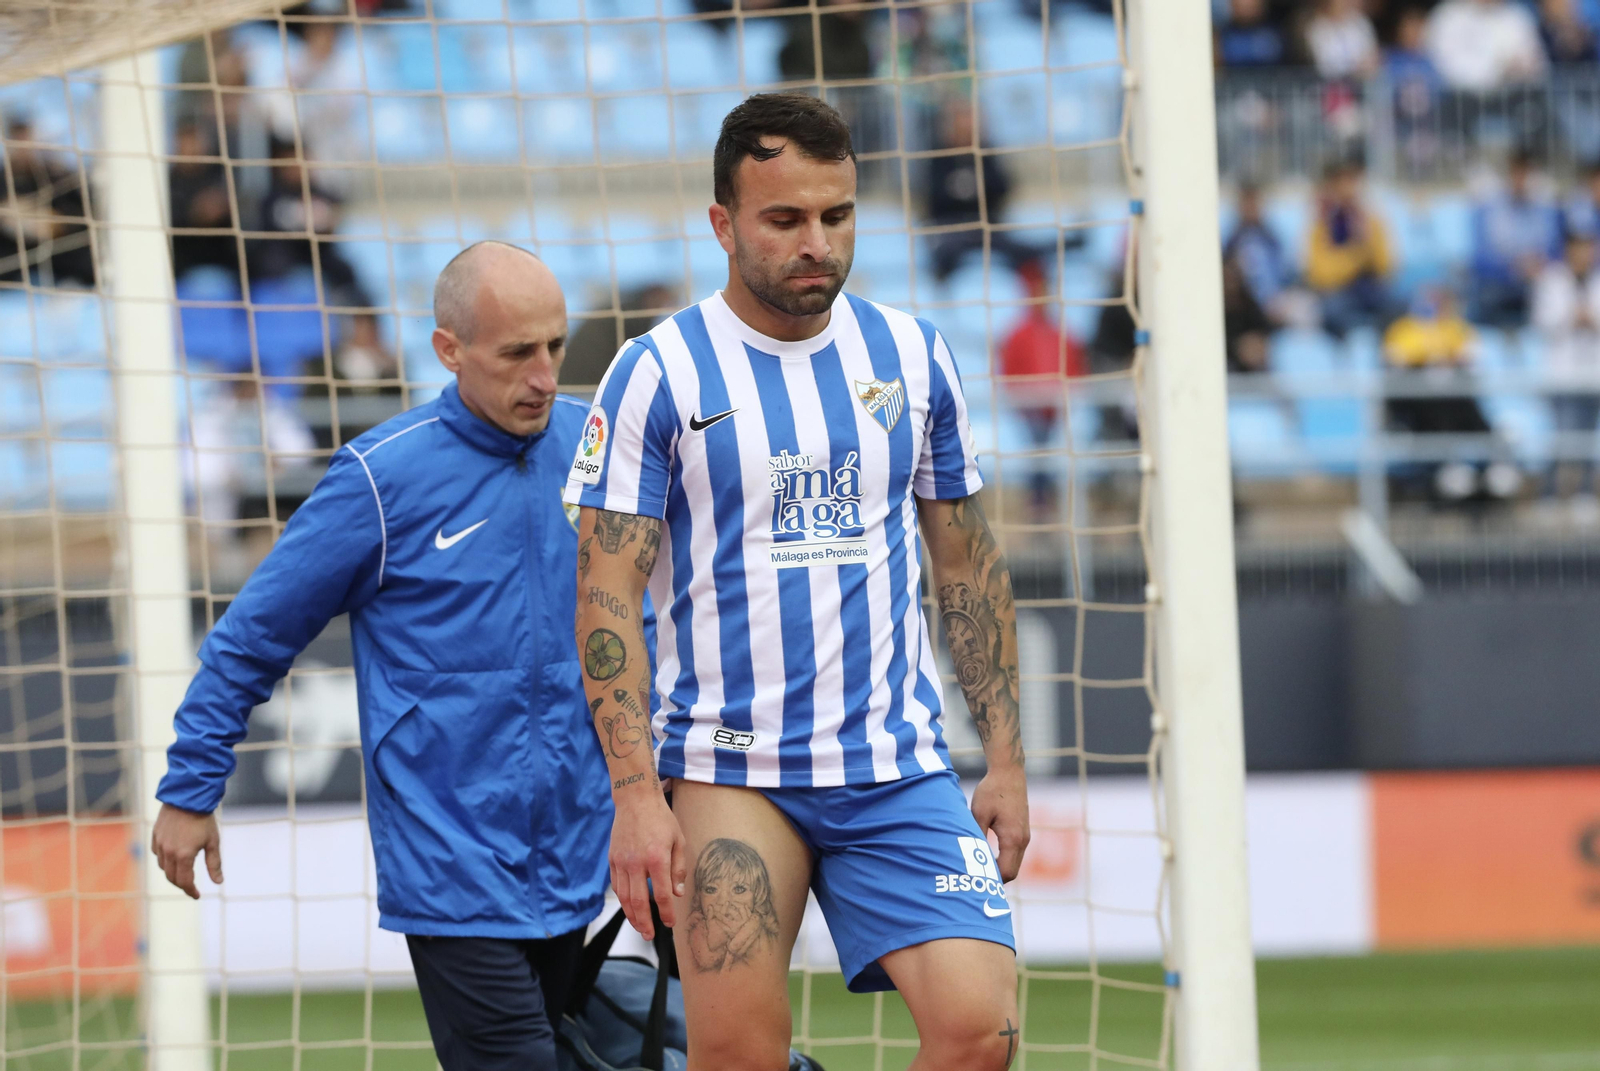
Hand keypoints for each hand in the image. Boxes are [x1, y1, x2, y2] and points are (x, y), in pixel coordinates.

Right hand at [150, 803, 221, 899]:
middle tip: (191, 887)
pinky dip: (165, 860)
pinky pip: (157, 854)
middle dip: (181, 884)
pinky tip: (174, 857)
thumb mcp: (213, 842)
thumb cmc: (204, 819)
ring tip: (184, 872)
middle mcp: (168, 852)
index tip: (197, 895)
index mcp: (184, 856)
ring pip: (163, 866)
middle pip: (171, 877)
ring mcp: (160, 844)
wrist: (188, 796)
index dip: (191, 891)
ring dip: (173, 872)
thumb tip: (218, 882)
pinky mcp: (155, 836)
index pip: (184, 882)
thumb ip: (214, 864)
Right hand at [609, 789, 687, 939]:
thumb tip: (677, 894)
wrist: (635, 799)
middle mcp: (637, 863)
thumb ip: (678, 869)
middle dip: (645, 923)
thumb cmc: (661, 819)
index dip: (666, 913)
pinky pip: (617, 886)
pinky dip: (623, 900)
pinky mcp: (612, 860)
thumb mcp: (678, 840)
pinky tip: (630, 907)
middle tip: (650, 935)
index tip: (670, 923)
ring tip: (640, 927)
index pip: (662, 895)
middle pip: (639, 902)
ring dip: (632, 916)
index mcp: (657, 858)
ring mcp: (622, 862)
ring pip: (624, 897)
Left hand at [971, 764, 1029, 881]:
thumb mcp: (978, 814)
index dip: (992, 881)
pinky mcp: (1023, 831)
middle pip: (1013, 872)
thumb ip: (977, 837)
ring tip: (980, 871)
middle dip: (996, 879)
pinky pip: (1016, 854)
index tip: (975, 883)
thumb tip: (971, 859)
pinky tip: (988, 857)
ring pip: (1015, 864)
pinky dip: (1004, 860)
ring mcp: (1025, 836)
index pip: (1006, 872)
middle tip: (976, 882)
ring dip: (1000, 870)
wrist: (1009, 773)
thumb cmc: (992, 791)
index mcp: (1012, 839)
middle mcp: (1023, 840)